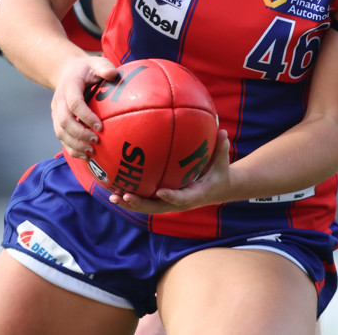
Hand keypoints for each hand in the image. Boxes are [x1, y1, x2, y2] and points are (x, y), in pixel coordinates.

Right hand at [51, 56, 118, 157]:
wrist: (66, 71)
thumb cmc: (86, 69)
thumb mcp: (96, 63)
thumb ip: (105, 66)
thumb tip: (113, 74)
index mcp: (69, 87)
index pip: (74, 104)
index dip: (85, 116)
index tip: (100, 126)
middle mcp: (59, 101)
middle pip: (64, 122)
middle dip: (80, 134)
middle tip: (97, 141)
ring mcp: (56, 112)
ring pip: (60, 133)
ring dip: (75, 144)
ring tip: (92, 153)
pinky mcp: (57, 121)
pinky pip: (61, 138)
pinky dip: (72, 149)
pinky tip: (86, 156)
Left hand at [108, 129, 230, 213]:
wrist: (218, 189)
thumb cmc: (220, 173)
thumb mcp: (223, 162)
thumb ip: (222, 148)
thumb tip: (223, 130)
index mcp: (195, 195)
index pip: (182, 199)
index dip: (170, 197)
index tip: (160, 192)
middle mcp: (179, 203)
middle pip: (157, 208)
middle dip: (140, 204)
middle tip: (125, 196)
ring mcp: (170, 203)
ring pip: (147, 206)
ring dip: (130, 202)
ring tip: (113, 195)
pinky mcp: (164, 200)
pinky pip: (146, 199)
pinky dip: (132, 195)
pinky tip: (116, 186)